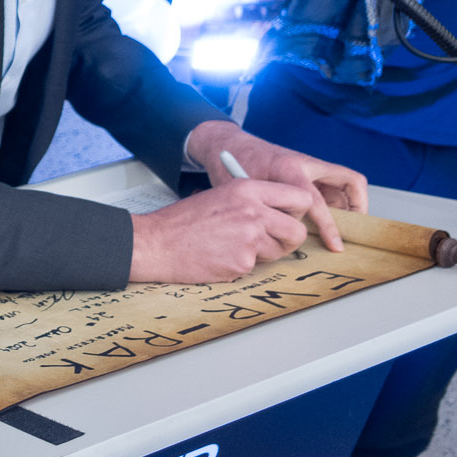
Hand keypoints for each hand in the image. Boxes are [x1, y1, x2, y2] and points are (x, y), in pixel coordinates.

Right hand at [129, 178, 317, 283]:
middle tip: (274, 241)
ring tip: (233, 247)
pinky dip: (240, 265)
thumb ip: (252, 201)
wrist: (157, 243)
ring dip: (262, 254)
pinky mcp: (242, 262)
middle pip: (297, 231)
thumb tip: (280, 213)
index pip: (299, 198)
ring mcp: (249, 238)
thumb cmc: (183, 220)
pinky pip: (254, 267)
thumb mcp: (220, 195)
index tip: (289, 218)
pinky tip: (219, 257)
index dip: (297, 212)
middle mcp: (254, 212)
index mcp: (248, 189)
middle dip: (288, 240)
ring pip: (278, 252)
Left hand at [188, 120, 367, 250]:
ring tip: (341, 232)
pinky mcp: (309, 172)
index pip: (317, 201)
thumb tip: (289, 237)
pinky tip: (324, 224)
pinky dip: (334, 206)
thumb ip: (267, 212)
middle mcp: (306, 164)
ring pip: (344, 186)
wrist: (228, 145)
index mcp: (289, 167)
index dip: (328, 227)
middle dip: (357, 208)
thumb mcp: (244, 192)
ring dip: (347, 208)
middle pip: (349, 182)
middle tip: (353, 235)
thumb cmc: (231, 166)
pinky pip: (331, 188)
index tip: (335, 245)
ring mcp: (310, 167)